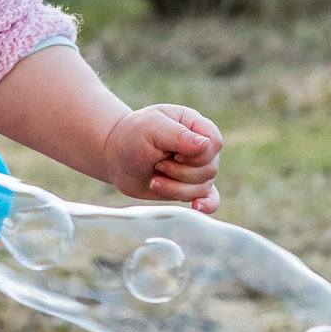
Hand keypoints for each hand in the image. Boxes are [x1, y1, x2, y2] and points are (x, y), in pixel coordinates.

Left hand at [100, 104, 224, 212]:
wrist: (116, 158)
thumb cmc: (132, 137)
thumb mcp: (151, 129)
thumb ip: (178, 135)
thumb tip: (206, 145)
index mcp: (194, 125)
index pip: (214, 142)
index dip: (197, 154)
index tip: (173, 153)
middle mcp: (200, 147)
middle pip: (210, 168)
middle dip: (180, 172)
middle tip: (158, 163)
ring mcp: (196, 168)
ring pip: (204, 186)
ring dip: (176, 187)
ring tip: (155, 178)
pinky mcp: (189, 187)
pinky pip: (209, 198)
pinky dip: (206, 204)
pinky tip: (198, 207)